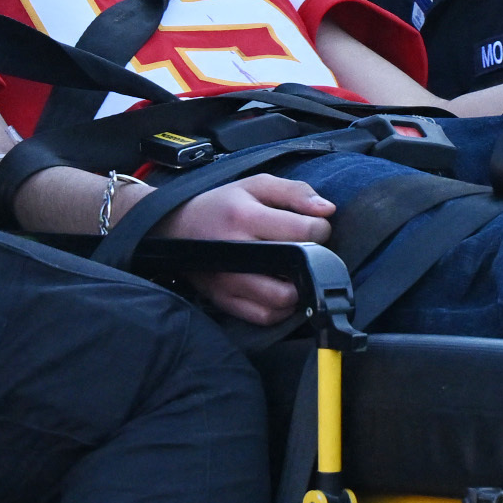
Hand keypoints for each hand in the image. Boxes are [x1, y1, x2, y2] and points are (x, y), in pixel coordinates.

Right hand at [175, 173, 335, 326]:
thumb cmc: (221, 205)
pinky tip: (279, 291)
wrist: (174, 228)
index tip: (314, 228)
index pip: (305, 231)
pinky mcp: (224, 300)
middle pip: (296, 269)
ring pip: (282, 300)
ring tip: (294, 274)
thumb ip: (295, 192)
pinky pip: (264, 317)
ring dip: (298, 289)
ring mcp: (229, 281)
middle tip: (307, 253)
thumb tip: (328, 210)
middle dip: (313, 261)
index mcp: (246, 216)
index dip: (320, 229)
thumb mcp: (255, 185)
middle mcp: (237, 251)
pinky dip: (280, 310)